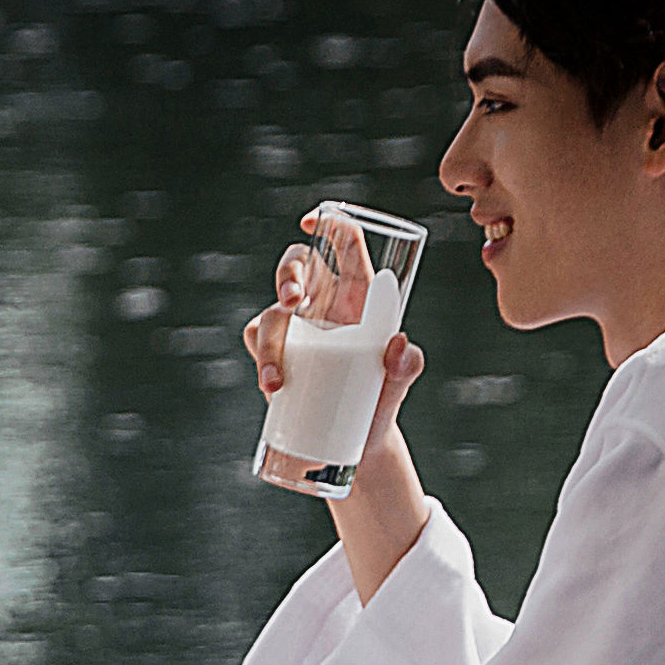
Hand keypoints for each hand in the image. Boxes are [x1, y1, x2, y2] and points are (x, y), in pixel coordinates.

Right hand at [244, 209, 434, 596]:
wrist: (357, 441)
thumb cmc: (380, 399)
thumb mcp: (400, 381)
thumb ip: (408, 364)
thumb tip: (399, 346)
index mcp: (356, 292)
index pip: (342, 241)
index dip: (329, 223)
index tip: (312, 223)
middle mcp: (322, 303)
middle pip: (296, 265)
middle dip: (288, 274)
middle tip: (293, 301)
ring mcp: (296, 328)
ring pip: (270, 311)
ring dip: (269, 337)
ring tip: (278, 376)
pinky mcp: (276, 354)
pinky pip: (256, 343)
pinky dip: (261, 361)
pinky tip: (274, 386)